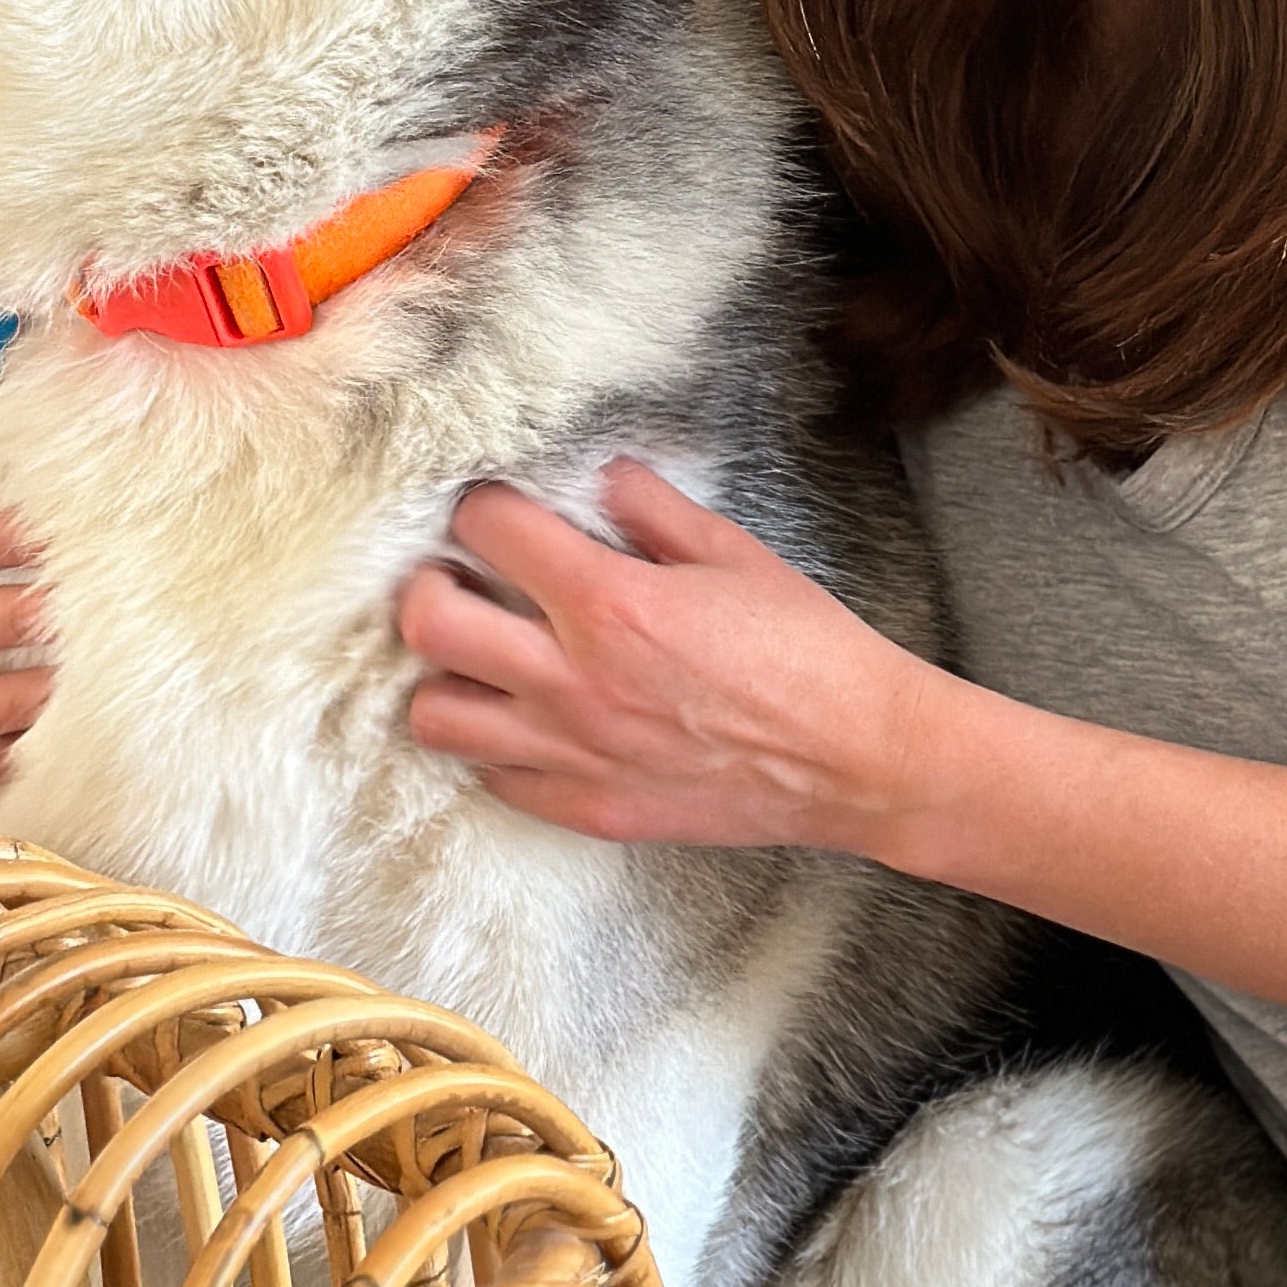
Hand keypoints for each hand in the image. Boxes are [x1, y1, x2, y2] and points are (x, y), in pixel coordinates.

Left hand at [397, 460, 936, 853]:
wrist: (857, 759)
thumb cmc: (808, 650)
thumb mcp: (735, 553)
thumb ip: (653, 509)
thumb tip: (602, 477)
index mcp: (611, 602)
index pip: (490, 529)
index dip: (484, 507)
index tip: (499, 511)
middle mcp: (574, 680)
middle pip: (429, 625)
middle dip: (429, 586)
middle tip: (459, 579)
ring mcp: (574, 754)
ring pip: (436, 717)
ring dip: (449, 676)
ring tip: (484, 659)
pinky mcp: (590, 809)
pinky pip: (494, 780)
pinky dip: (498, 747)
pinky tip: (532, 720)